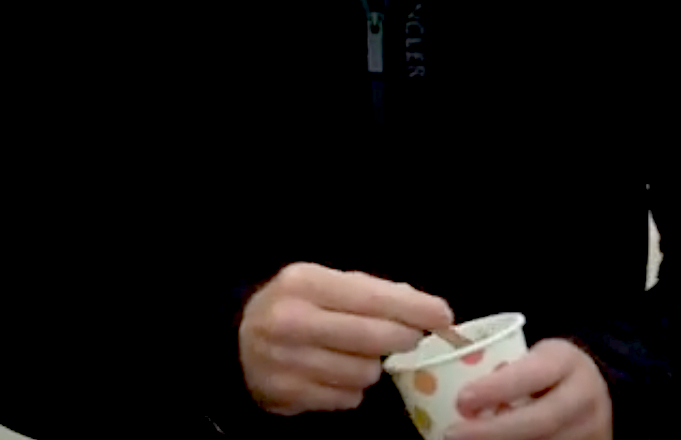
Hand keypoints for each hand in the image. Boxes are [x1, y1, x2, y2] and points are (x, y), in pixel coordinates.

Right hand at [239, 264, 454, 414]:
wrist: (237, 341)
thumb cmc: (293, 306)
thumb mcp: (322, 283)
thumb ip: (369, 291)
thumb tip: (421, 306)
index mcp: (304, 283)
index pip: (372, 298)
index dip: (414, 308)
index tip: (443, 316)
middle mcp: (293, 320)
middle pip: (376, 338)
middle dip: (402, 339)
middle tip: (407, 338)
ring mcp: (289, 360)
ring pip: (365, 372)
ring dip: (371, 366)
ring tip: (354, 354)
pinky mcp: (290, 394)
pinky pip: (348, 398)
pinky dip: (351, 388)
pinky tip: (335, 373)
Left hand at [445, 340, 611, 439]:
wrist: (592, 389)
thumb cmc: (546, 369)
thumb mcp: (532, 356)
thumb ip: (503, 366)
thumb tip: (448, 383)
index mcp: (566, 361)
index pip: (531, 374)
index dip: (496, 389)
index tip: (461, 400)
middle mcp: (584, 396)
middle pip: (540, 420)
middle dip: (493, 430)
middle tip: (452, 434)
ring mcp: (592, 428)